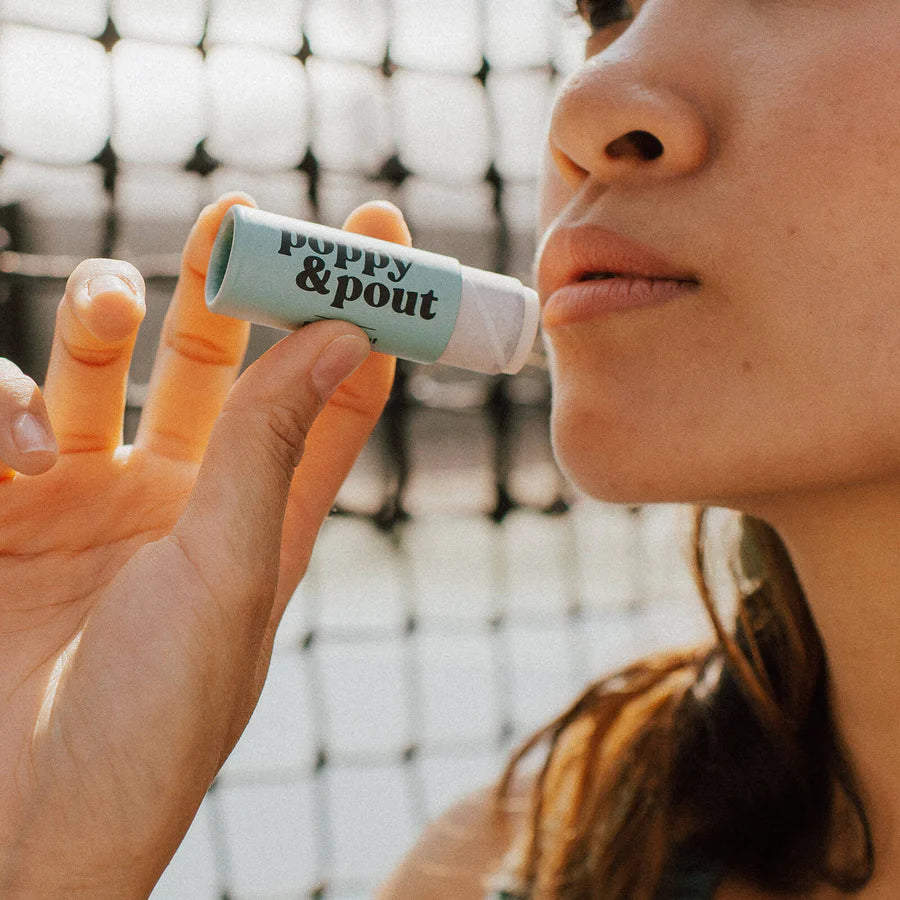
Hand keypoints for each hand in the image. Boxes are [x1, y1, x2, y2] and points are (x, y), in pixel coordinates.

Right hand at [0, 194, 409, 896]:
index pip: (330, 391)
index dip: (359, 311)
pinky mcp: (4, 507)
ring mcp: (90, 494)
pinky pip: (2, 411)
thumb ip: (276, 447)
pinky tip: (20, 454)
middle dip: (226, 282)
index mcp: (263, 511)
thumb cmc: (152, 717)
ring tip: (110, 310)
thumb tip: (350, 334)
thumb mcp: (230, 571)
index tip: (378, 230)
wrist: (28, 823)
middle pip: (216, 356)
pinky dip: (2, 405)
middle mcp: (184, 491)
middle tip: (238, 213)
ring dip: (104, 317)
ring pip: (103, 363)